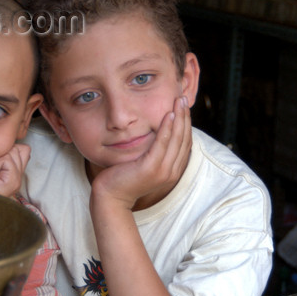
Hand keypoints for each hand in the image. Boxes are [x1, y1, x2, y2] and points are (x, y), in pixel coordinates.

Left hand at [0, 144, 30, 197]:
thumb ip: (3, 154)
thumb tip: (9, 143)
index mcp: (17, 173)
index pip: (25, 149)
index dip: (9, 150)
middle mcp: (20, 177)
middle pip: (19, 148)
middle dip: (2, 154)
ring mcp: (17, 180)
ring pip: (12, 152)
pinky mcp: (13, 181)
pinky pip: (6, 160)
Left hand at [91, 95, 191, 210]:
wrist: (111, 197)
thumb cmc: (124, 178)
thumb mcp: (144, 163)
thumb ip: (154, 151)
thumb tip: (156, 133)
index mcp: (172, 170)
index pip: (185, 143)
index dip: (186, 123)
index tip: (183, 107)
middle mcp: (172, 172)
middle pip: (184, 139)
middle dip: (185, 117)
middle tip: (182, 98)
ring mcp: (163, 171)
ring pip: (176, 139)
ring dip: (179, 118)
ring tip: (178, 101)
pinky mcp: (151, 168)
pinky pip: (162, 144)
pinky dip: (167, 128)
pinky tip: (168, 115)